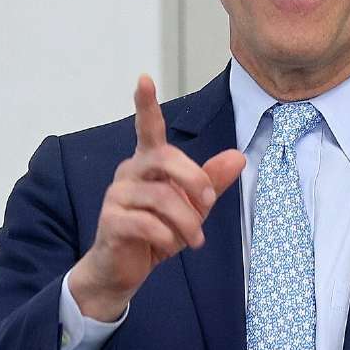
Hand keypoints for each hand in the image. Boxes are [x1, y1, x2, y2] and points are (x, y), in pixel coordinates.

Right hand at [69, 75, 244, 321]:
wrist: (125, 270)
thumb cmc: (157, 231)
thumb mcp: (192, 207)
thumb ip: (211, 181)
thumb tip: (238, 157)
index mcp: (148, 162)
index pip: (147, 127)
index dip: (145, 103)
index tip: (143, 78)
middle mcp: (130, 172)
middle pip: (165, 158)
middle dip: (194, 179)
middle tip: (209, 203)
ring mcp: (117, 195)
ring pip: (161, 197)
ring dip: (187, 221)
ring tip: (194, 239)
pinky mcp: (111, 221)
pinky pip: (147, 223)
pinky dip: (167, 236)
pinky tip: (169, 246)